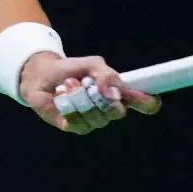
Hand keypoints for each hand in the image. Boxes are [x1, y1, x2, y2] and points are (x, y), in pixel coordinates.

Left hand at [19, 53, 161, 134]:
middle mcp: (108, 110)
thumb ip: (108, 76)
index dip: (148, 103)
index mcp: (118, 94)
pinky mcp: (73, 126)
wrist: (42, 74)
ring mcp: (92, 120)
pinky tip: (60, 96)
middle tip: (87, 83)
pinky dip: (67, 106)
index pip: (143, 103)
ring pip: (96, 117)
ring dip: (80, 98)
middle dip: (102, 97)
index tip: (151, 99)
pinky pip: (77, 122)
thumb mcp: (93, 65)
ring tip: (68, 84)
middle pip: (118, 113)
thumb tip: (115, 94)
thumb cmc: (71, 69)